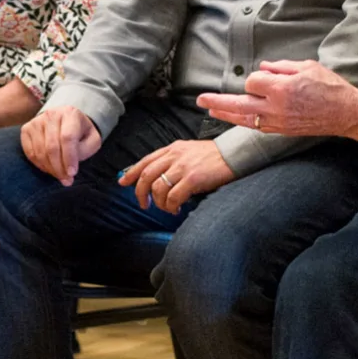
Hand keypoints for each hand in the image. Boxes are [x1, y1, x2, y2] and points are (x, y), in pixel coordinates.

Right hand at [20, 106, 101, 185]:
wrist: (66, 121)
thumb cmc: (81, 133)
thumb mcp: (92, 140)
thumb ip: (84, 150)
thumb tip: (68, 164)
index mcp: (70, 113)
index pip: (67, 137)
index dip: (69, 158)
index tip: (72, 173)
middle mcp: (51, 114)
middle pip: (52, 146)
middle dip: (59, 168)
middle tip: (67, 180)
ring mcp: (36, 121)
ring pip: (40, 151)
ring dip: (50, 169)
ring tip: (60, 176)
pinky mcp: (26, 129)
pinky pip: (30, 152)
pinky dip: (39, 165)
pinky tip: (49, 169)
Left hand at [119, 140, 234, 213]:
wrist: (234, 155)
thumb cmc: (212, 157)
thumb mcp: (188, 151)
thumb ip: (172, 160)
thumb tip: (157, 177)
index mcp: (172, 149)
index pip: (145, 161)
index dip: (131, 173)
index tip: (123, 183)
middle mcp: (174, 156)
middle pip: (146, 175)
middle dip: (140, 193)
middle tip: (144, 205)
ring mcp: (183, 167)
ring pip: (158, 188)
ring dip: (159, 203)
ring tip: (167, 208)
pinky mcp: (193, 178)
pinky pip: (173, 197)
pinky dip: (171, 206)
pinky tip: (176, 209)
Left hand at [197, 60, 357, 140]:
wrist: (346, 113)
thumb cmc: (329, 87)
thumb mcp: (307, 67)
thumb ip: (281, 67)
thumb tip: (262, 68)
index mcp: (281, 89)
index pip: (253, 81)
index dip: (257, 77)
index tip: (268, 76)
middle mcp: (275, 108)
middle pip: (237, 104)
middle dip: (217, 101)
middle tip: (201, 100)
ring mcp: (277, 122)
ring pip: (243, 119)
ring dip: (225, 114)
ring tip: (209, 110)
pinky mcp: (280, 131)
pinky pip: (254, 127)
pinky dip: (242, 122)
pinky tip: (233, 119)